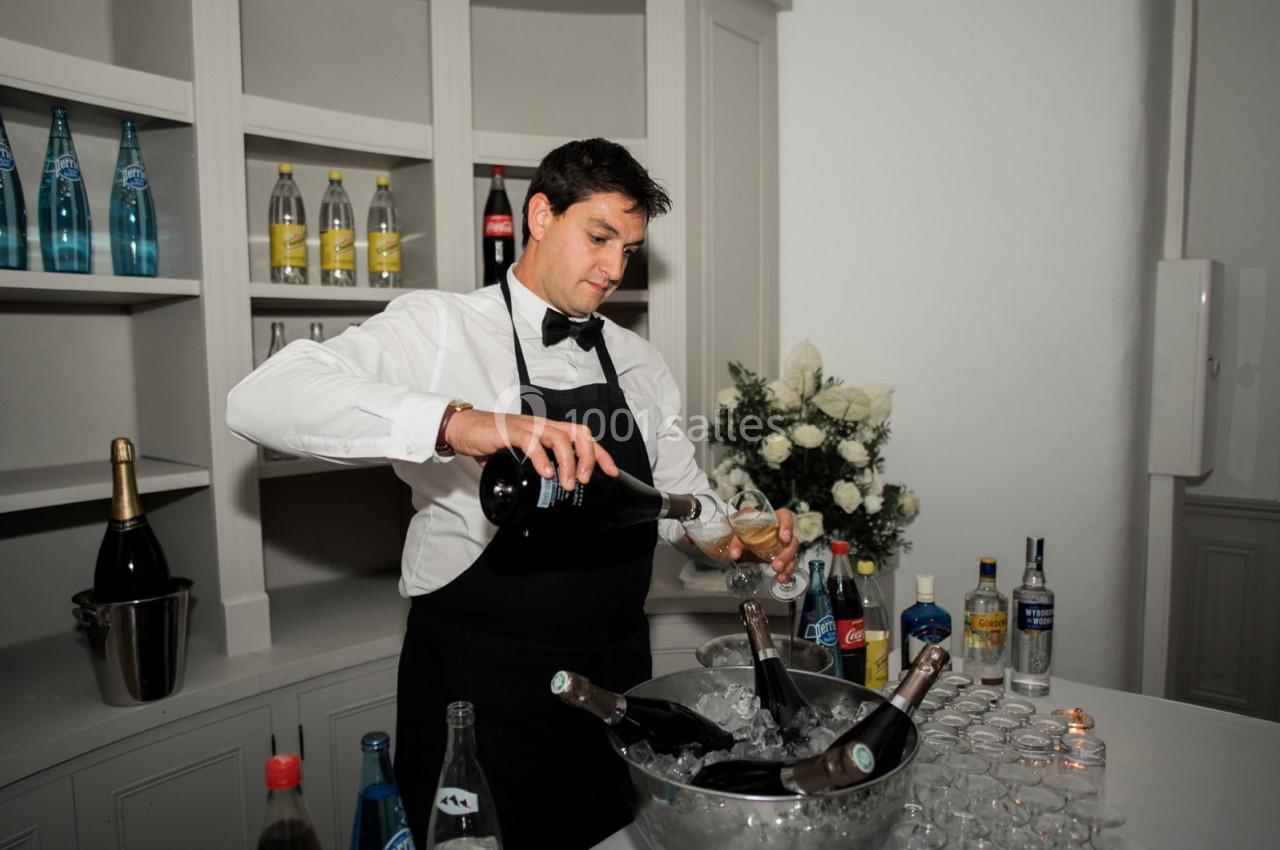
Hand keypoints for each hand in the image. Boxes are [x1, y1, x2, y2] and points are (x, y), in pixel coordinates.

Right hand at [443, 409, 617, 490]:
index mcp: (548, 431)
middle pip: (578, 433)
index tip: (611, 472)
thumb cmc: (491, 442)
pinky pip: (532, 441)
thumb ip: (533, 469)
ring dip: (569, 462)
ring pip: (560, 438)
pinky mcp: (511, 431)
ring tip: (568, 483)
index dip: (600, 453)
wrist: (463, 430)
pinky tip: (545, 473)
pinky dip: (541, 458)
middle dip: (590, 457)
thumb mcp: (519, 458)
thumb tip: (544, 492)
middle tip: (586, 480)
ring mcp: (528, 426)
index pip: (582, 437)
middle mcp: (542, 425)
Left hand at [728, 507, 799, 580]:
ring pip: (792, 553)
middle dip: (786, 554)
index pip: (785, 516)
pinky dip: (786, 571)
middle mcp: (780, 531)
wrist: (741, 541)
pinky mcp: (781, 556)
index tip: (784, 538)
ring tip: (777, 571)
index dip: (788, 526)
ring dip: (786, 563)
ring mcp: (782, 544)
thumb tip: (734, 554)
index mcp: (771, 519)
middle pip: (791, 540)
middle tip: (776, 564)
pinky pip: (789, 563)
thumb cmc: (743, 530)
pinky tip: (780, 577)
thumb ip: (735, 540)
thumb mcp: (737, 531)